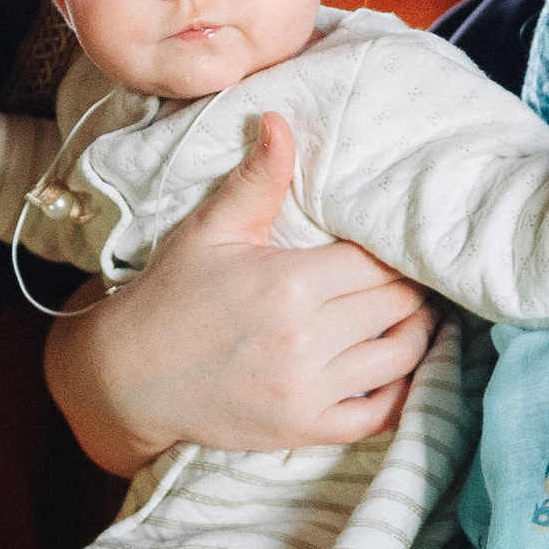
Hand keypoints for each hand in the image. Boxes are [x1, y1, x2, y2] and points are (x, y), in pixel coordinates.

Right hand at [43, 111, 434, 474]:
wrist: (127, 378)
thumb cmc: (170, 295)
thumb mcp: (210, 229)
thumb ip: (257, 179)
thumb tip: (280, 120)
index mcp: (289, 283)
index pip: (376, 260)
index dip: (395, 249)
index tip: (402, 242)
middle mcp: (305, 340)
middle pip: (396, 305)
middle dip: (413, 286)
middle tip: (422, 272)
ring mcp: (307, 390)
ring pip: (399, 357)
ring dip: (418, 332)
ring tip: (419, 312)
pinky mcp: (303, 428)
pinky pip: (377, 414)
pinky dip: (400, 391)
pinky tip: (401, 366)